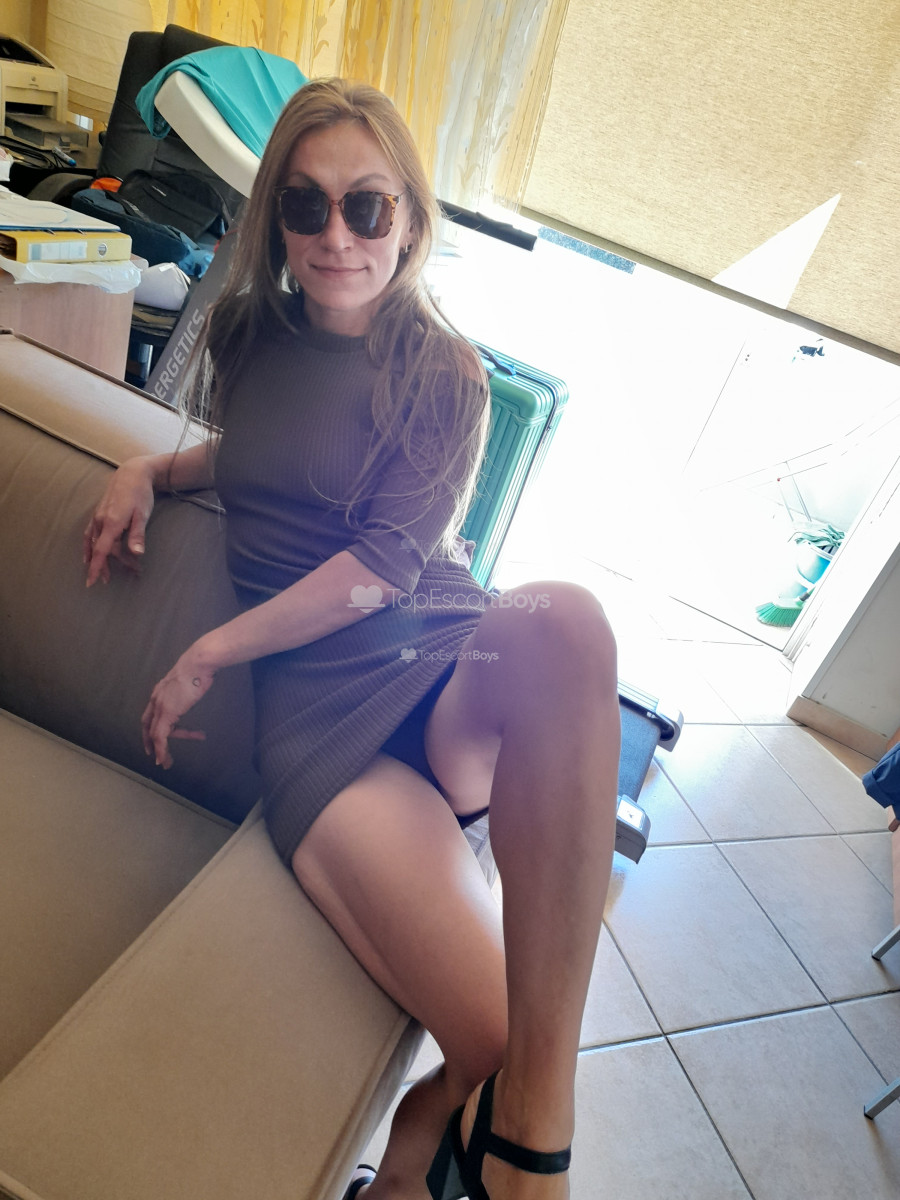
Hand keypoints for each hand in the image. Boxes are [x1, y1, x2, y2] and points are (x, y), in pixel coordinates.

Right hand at [84, 458, 155, 586]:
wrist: (132, 473)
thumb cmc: (140, 493)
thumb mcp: (143, 514)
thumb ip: (138, 534)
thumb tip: (137, 553)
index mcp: (112, 523)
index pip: (101, 550)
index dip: (97, 567)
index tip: (92, 582)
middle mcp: (101, 521)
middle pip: (103, 549)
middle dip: (109, 565)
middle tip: (118, 578)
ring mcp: (98, 517)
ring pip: (96, 543)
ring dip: (99, 559)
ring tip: (104, 574)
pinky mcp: (98, 514)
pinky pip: (90, 534)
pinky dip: (88, 546)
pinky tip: (87, 555)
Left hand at [141, 649, 213, 768]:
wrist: (198, 663)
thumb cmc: (199, 668)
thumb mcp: (189, 680)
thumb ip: (186, 687)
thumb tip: (195, 686)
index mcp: (160, 691)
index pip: (151, 713)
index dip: (150, 727)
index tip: (153, 739)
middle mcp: (156, 699)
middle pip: (148, 725)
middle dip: (150, 742)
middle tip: (155, 755)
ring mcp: (160, 706)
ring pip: (153, 734)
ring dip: (159, 751)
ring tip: (166, 762)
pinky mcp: (167, 713)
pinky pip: (160, 736)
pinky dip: (161, 749)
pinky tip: (164, 757)